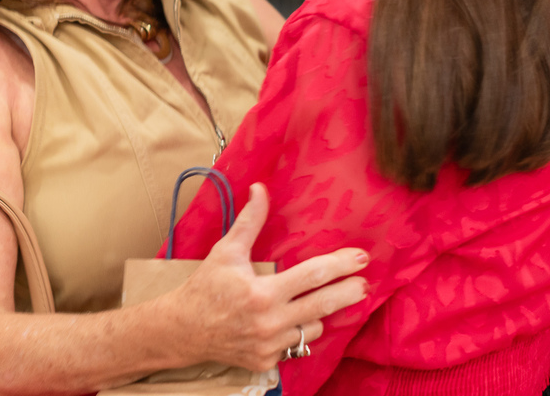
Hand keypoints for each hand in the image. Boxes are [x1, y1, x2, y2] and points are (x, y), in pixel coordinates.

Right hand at [169, 183, 368, 372]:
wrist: (184, 329)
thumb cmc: (205, 287)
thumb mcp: (226, 251)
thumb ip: (249, 221)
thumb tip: (260, 189)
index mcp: (263, 292)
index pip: (312, 275)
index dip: (340, 265)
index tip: (360, 258)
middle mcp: (270, 321)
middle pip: (324, 305)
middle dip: (349, 293)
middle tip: (365, 284)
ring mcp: (270, 345)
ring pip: (312, 327)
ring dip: (318, 313)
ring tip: (314, 301)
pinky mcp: (267, 361)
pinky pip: (296, 345)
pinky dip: (297, 331)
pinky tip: (289, 321)